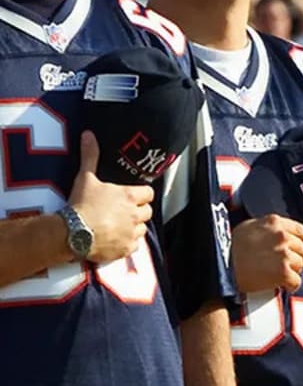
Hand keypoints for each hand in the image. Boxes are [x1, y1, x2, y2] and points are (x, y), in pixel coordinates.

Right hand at [67, 131, 154, 263]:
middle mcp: (135, 215)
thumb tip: (89, 135)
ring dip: (134, 227)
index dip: (141, 194)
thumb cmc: (80, 204)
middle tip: (124, 211)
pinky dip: (127, 243)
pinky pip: (134, 246)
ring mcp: (132, 233)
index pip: (148, 193)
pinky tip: (115, 240)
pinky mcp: (126, 249)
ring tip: (118, 225)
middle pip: (147, 211)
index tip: (132, 196)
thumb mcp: (85, 178)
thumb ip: (90, 156)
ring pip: (143, 229)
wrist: (71, 233)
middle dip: (139, 211)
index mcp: (130, 196)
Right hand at [231, 215, 302, 292]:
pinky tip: (284, 286)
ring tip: (280, 275)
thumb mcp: (249, 226)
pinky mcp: (282, 272)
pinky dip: (291, 285)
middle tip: (290, 265)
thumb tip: (281, 233)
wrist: (220, 265)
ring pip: (300, 265)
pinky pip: (296, 281)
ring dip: (292, 271)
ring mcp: (284, 254)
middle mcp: (282, 236)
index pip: (301, 230)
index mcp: (275, 223)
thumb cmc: (229, 247)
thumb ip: (268, 227)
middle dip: (298, 258)